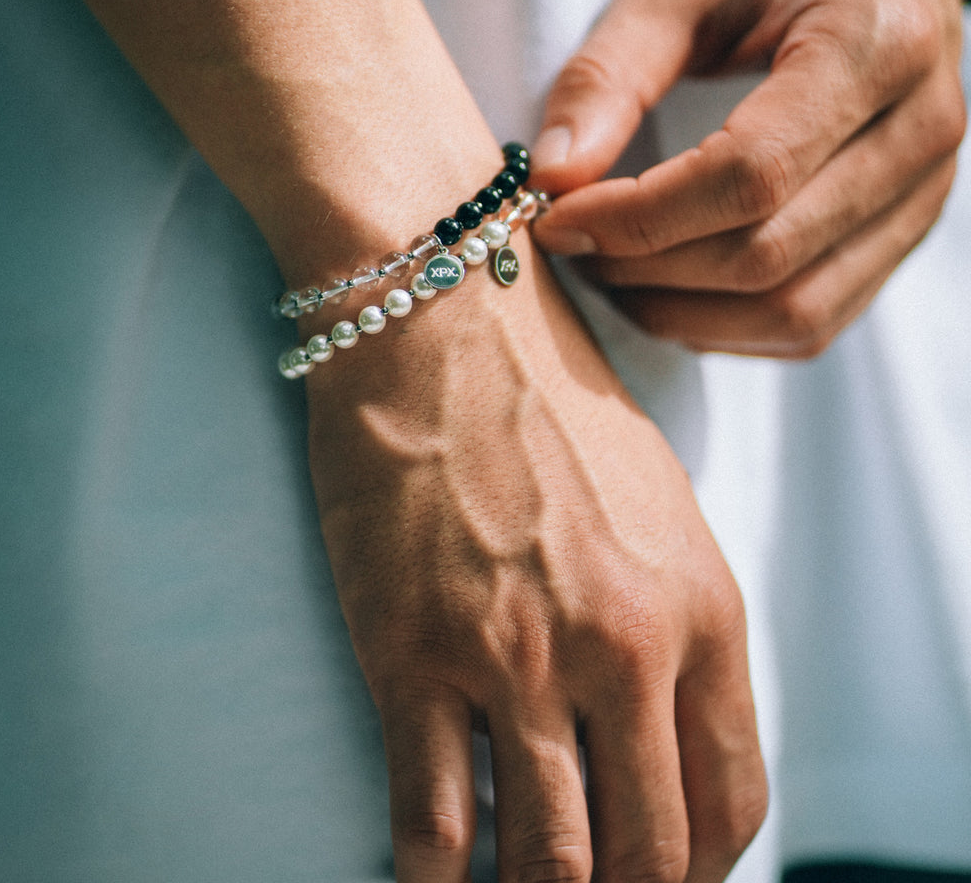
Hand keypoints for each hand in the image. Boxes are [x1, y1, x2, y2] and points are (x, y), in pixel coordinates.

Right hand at [305, 242, 766, 881]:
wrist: (442, 320)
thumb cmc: (548, 399)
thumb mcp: (657, 502)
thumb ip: (675, 616)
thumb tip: (655, 721)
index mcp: (701, 606)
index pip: (733, 800)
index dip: (701, 868)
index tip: (662, 875)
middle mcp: (625, 645)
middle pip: (649, 855)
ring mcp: (517, 656)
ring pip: (548, 864)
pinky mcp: (414, 651)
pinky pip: (433, 824)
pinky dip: (434, 881)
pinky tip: (430, 879)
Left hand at [531, 0, 965, 357]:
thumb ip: (610, 73)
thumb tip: (553, 178)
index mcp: (874, 45)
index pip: (747, 176)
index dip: (638, 217)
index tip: (556, 218)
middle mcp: (921, 132)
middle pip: (766, 257)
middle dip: (647, 269)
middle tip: (574, 245)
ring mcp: (924, 196)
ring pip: (794, 312)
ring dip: (682, 313)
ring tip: (612, 271)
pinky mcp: (902, 235)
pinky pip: (813, 323)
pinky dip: (725, 326)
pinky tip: (668, 290)